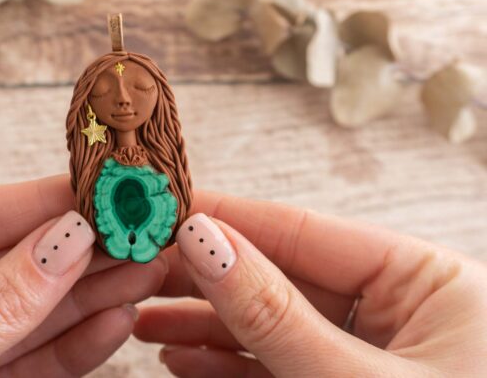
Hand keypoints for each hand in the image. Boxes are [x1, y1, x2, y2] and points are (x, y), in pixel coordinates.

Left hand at [0, 175, 167, 376]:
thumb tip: (64, 242)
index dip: (38, 203)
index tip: (99, 191)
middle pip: (6, 264)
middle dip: (76, 251)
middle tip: (138, 231)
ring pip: (25, 316)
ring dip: (89, 297)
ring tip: (144, 271)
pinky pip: (25, 364)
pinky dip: (72, 348)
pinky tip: (114, 321)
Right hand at [135, 191, 486, 376]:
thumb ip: (276, 316)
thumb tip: (206, 243)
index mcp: (430, 284)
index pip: (307, 231)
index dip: (231, 217)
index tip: (167, 209)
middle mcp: (403, 313)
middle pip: (282, 276)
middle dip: (208, 276)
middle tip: (141, 266)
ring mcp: (374, 357)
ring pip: (273, 325)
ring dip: (205, 325)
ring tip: (145, 319)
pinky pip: (279, 367)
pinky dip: (228, 366)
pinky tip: (182, 359)